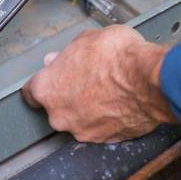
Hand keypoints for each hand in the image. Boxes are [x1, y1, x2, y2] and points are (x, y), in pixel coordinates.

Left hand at [23, 25, 176, 142]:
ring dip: (88, 108)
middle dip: (68, 95)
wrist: (149, 81)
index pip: (31, 92)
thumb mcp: (88, 39)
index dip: (44, 82)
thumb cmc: (118, 58)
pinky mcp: (105, 140)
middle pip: (56, 107)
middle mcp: (59, 116)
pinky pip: (101, 128)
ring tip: (108, 91)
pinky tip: (119, 103)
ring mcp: (82, 131)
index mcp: (48, 89)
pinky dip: (107, 119)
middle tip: (87, 79)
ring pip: (78, 120)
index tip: (53, 78)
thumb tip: (62, 58)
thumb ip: (68, 53)